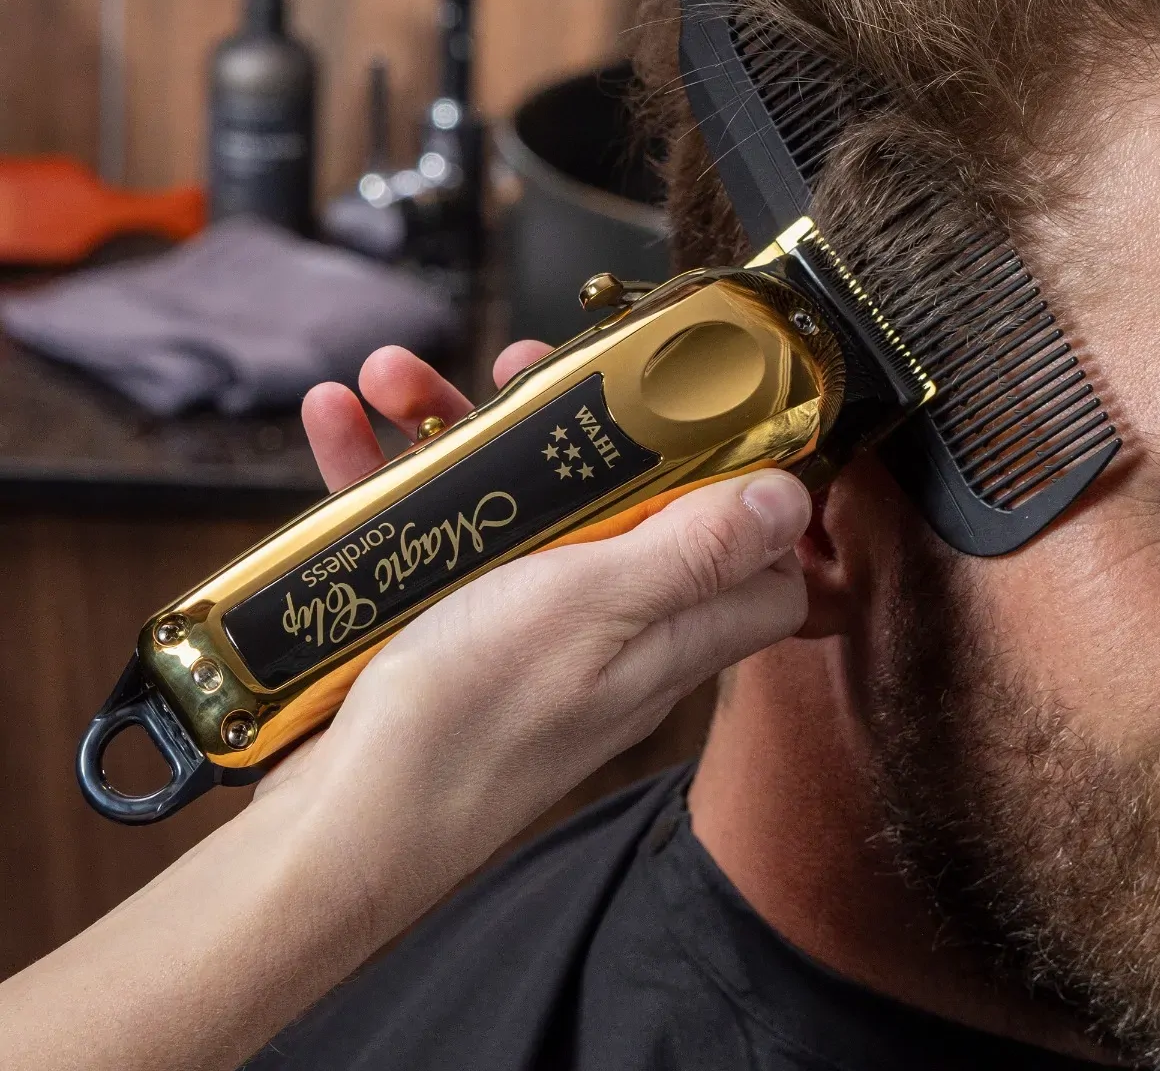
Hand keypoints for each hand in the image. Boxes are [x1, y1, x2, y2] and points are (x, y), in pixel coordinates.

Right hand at [287, 343, 811, 941]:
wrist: (339, 821)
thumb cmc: (468, 718)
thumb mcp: (592, 609)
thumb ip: (694, 553)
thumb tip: (789, 498)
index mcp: (663, 628)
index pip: (754, 569)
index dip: (747, 491)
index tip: (702, 414)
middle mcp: (605, 629)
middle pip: (618, 505)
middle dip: (571, 425)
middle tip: (515, 371)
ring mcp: (522, 628)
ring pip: (513, 504)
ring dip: (456, 434)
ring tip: (392, 382)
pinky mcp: (448, 631)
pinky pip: (434, 535)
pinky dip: (391, 480)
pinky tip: (337, 428)